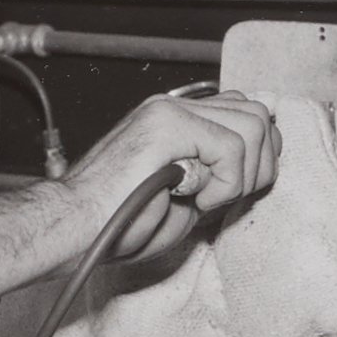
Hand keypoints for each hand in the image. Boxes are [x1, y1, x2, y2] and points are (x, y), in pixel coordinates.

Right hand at [62, 90, 280, 262]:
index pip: (246, 115)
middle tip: (222, 199)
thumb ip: (217, 174)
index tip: (235, 191)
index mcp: (177, 120)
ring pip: (253, 126)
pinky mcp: (166, 124)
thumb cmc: (118, 223)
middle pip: (259, 116)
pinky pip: (232, 147)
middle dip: (259, 167)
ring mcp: (169, 111)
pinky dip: (225, 183)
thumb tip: (257, 170)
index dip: (257, 156)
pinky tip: (193, 199)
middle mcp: (175, 107)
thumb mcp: (185, 198)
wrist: (76, 229)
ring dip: (241, 176)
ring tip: (204, 199)